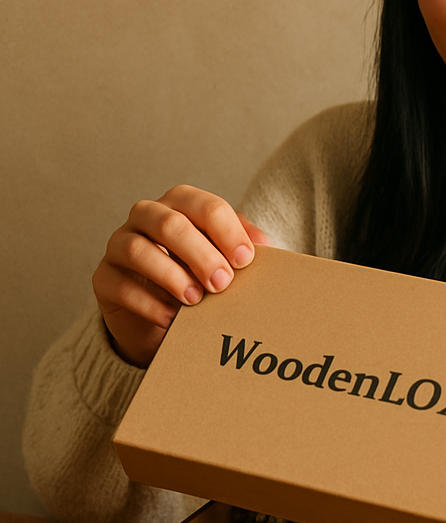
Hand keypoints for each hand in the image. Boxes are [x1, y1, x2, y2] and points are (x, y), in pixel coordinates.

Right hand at [92, 185, 273, 367]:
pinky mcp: (103, 278)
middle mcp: (147, 216)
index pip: (206, 206)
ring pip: (138, 250)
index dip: (228, 232)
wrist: (163, 312)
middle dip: (201, 254)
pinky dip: (149, 303)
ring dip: (172, 276)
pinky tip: (172, 319)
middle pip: (170, 224)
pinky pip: (120, 285)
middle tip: (223, 283)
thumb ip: (242, 244)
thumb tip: (263, 243)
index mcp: (182, 203)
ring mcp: (119, 244)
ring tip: (197, 300)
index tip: (246, 261)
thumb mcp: (225, 256)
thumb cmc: (201, 273)